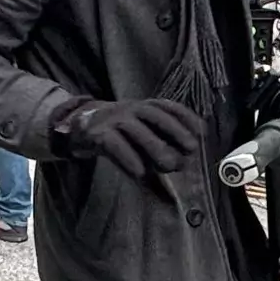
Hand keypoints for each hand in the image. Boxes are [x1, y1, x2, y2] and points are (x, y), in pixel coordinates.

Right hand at [57, 99, 203, 179]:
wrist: (77, 128)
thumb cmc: (116, 134)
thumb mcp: (138, 134)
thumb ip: (157, 146)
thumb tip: (178, 168)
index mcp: (142, 107)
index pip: (167, 107)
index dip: (186, 117)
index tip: (202, 131)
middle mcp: (129, 109)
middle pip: (154, 115)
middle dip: (175, 130)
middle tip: (192, 148)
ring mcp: (112, 119)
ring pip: (135, 129)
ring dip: (154, 147)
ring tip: (170, 165)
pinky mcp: (96, 134)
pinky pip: (114, 145)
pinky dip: (128, 158)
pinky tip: (139, 173)